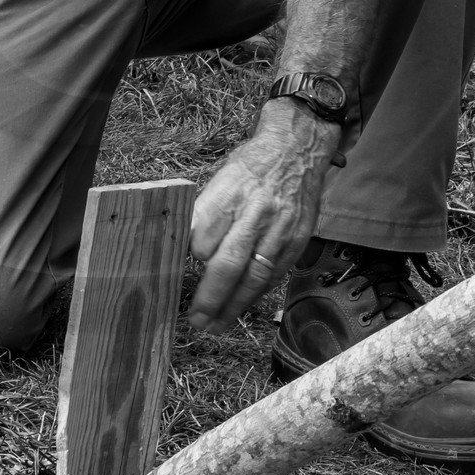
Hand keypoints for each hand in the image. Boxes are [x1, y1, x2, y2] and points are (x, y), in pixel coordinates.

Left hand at [187, 99, 340, 333]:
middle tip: (196, 320)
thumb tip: (183, 248)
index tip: (176, 275)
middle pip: (228, 263)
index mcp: (229, 193)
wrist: (298, 149)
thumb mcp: (221, 177)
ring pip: (254, 277)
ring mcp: (279, 229)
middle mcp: (254, 212)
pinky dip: (256, 294)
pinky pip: (274, 275)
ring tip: (216, 325)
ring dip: (233, 306)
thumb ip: (206, 212)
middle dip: (210, 297)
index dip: (190, 260)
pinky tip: (242, 307)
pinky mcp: (297, 240)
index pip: (202, 237)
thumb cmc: (252, 165)